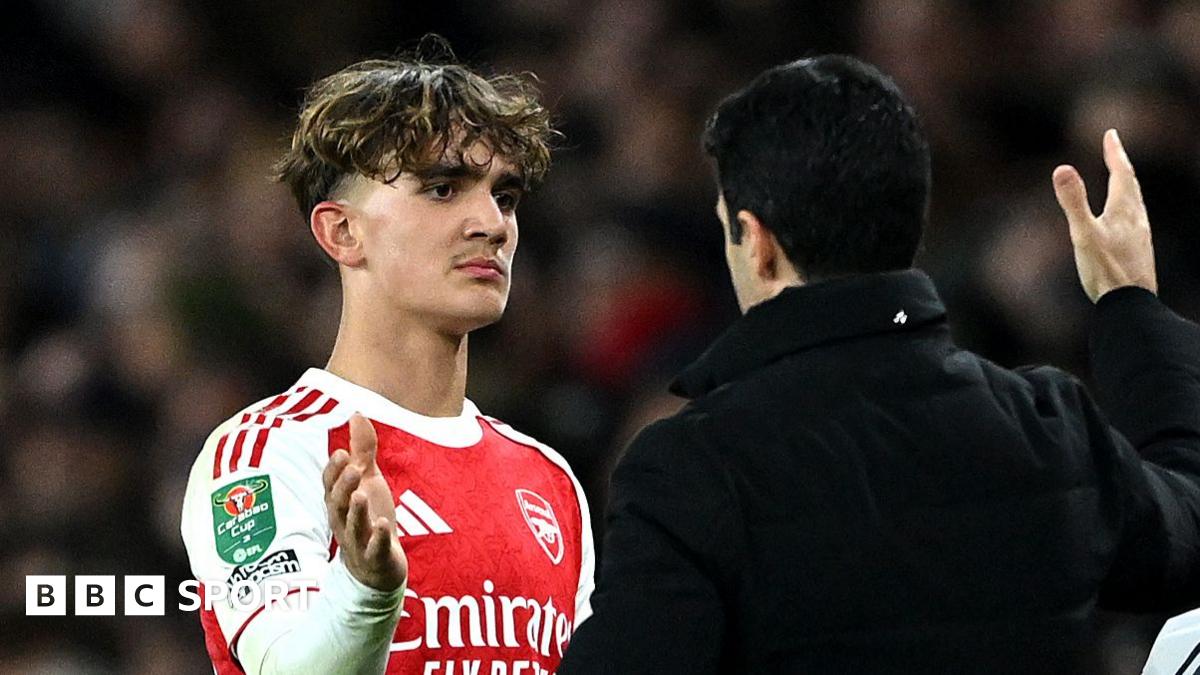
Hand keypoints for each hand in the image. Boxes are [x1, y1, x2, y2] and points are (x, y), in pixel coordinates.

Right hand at [323, 413, 407, 590]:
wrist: (376, 569)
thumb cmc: (369, 517)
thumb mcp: (368, 480)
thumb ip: (362, 450)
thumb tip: (357, 413)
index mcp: (340, 503)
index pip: (330, 486)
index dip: (333, 472)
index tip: (340, 452)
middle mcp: (344, 522)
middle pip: (337, 505)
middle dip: (342, 486)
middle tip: (352, 468)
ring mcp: (359, 543)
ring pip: (353, 527)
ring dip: (356, 511)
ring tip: (361, 494)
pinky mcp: (375, 559)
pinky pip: (374, 549)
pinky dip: (378, 538)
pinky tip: (383, 525)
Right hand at [1052, 129, 1157, 302]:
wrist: (1131, 305)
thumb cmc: (1106, 272)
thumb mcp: (1083, 234)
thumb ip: (1073, 202)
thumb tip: (1061, 168)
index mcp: (1124, 211)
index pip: (1121, 173)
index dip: (1115, 152)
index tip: (1110, 134)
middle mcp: (1137, 220)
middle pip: (1131, 185)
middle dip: (1121, 165)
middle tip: (1114, 149)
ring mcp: (1141, 236)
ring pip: (1136, 203)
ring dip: (1127, 186)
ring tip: (1120, 180)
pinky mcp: (1140, 252)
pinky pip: (1135, 220)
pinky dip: (1128, 208)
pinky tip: (1124, 221)